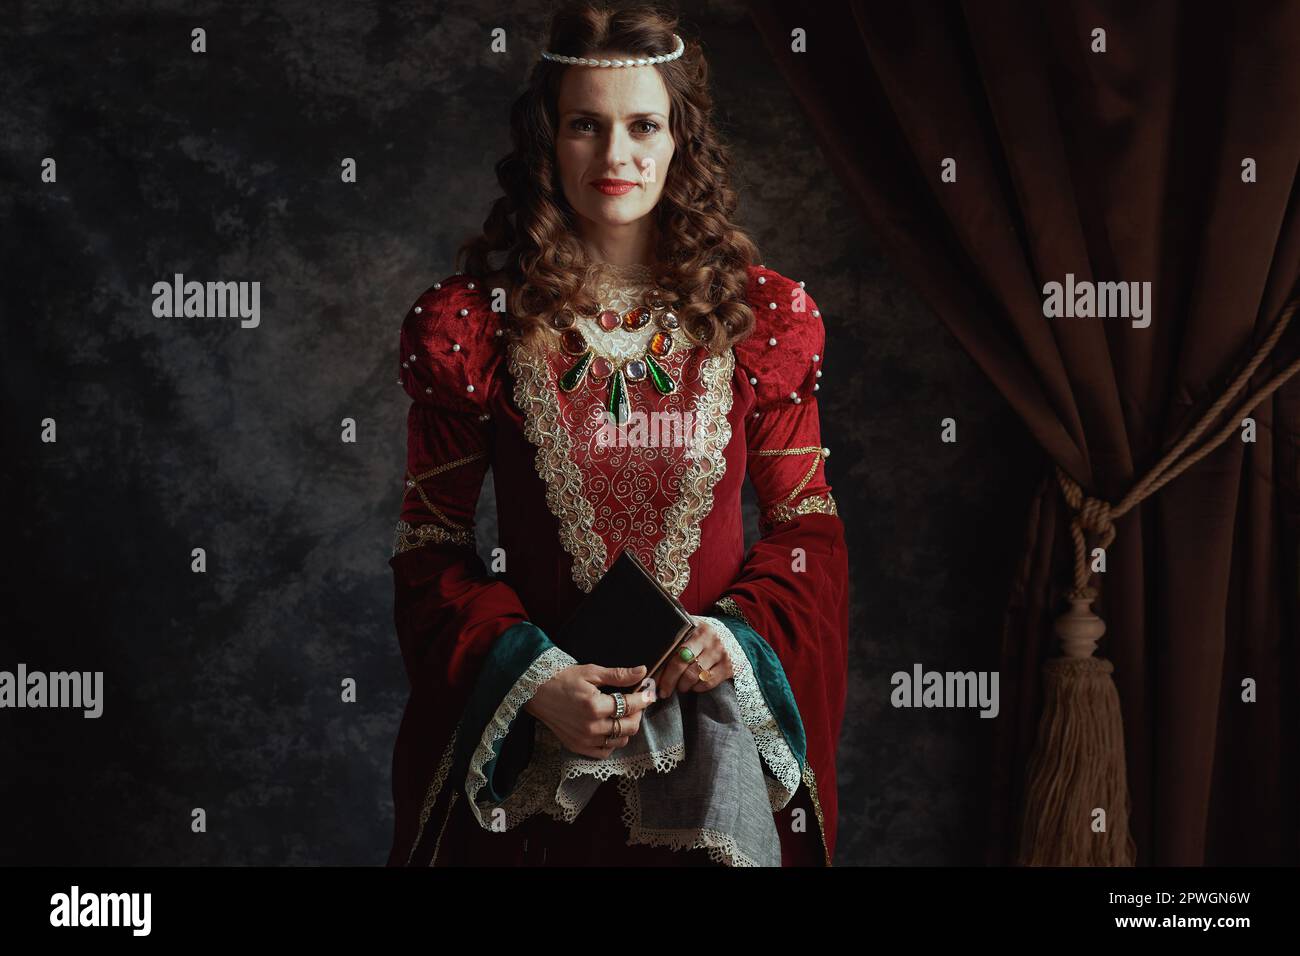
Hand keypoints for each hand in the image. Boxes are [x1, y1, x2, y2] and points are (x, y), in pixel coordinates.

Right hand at [523, 664, 656, 758]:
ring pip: (620, 741)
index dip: (643, 698)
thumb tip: (642, 671)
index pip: (630, 705)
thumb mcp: (591, 672)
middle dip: (637, 714)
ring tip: (622, 714)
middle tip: (636, 703)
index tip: (649, 693)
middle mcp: (591, 727)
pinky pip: (604, 752)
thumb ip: (619, 675)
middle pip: (629, 727)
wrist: (536, 692)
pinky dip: (612, 742)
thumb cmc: (563, 678)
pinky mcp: (578, 747)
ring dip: (626, 728)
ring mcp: (584, 740)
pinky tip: (610, 728)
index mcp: (594, 706)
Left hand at [654, 616, 735, 697]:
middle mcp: (708, 639)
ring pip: (694, 675)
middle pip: (681, 664)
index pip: (673, 650)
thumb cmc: (702, 636)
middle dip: (669, 681)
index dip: (661, 668)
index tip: (652, 681)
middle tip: (663, 691)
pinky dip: (697, 688)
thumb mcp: (690, 629)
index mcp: (694, 628)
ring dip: (683, 685)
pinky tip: (693, 686)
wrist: (731, 636)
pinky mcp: (728, 666)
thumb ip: (673, 635)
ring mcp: (719, 653)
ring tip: (679, 687)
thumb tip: (649, 650)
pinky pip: (707, 682)